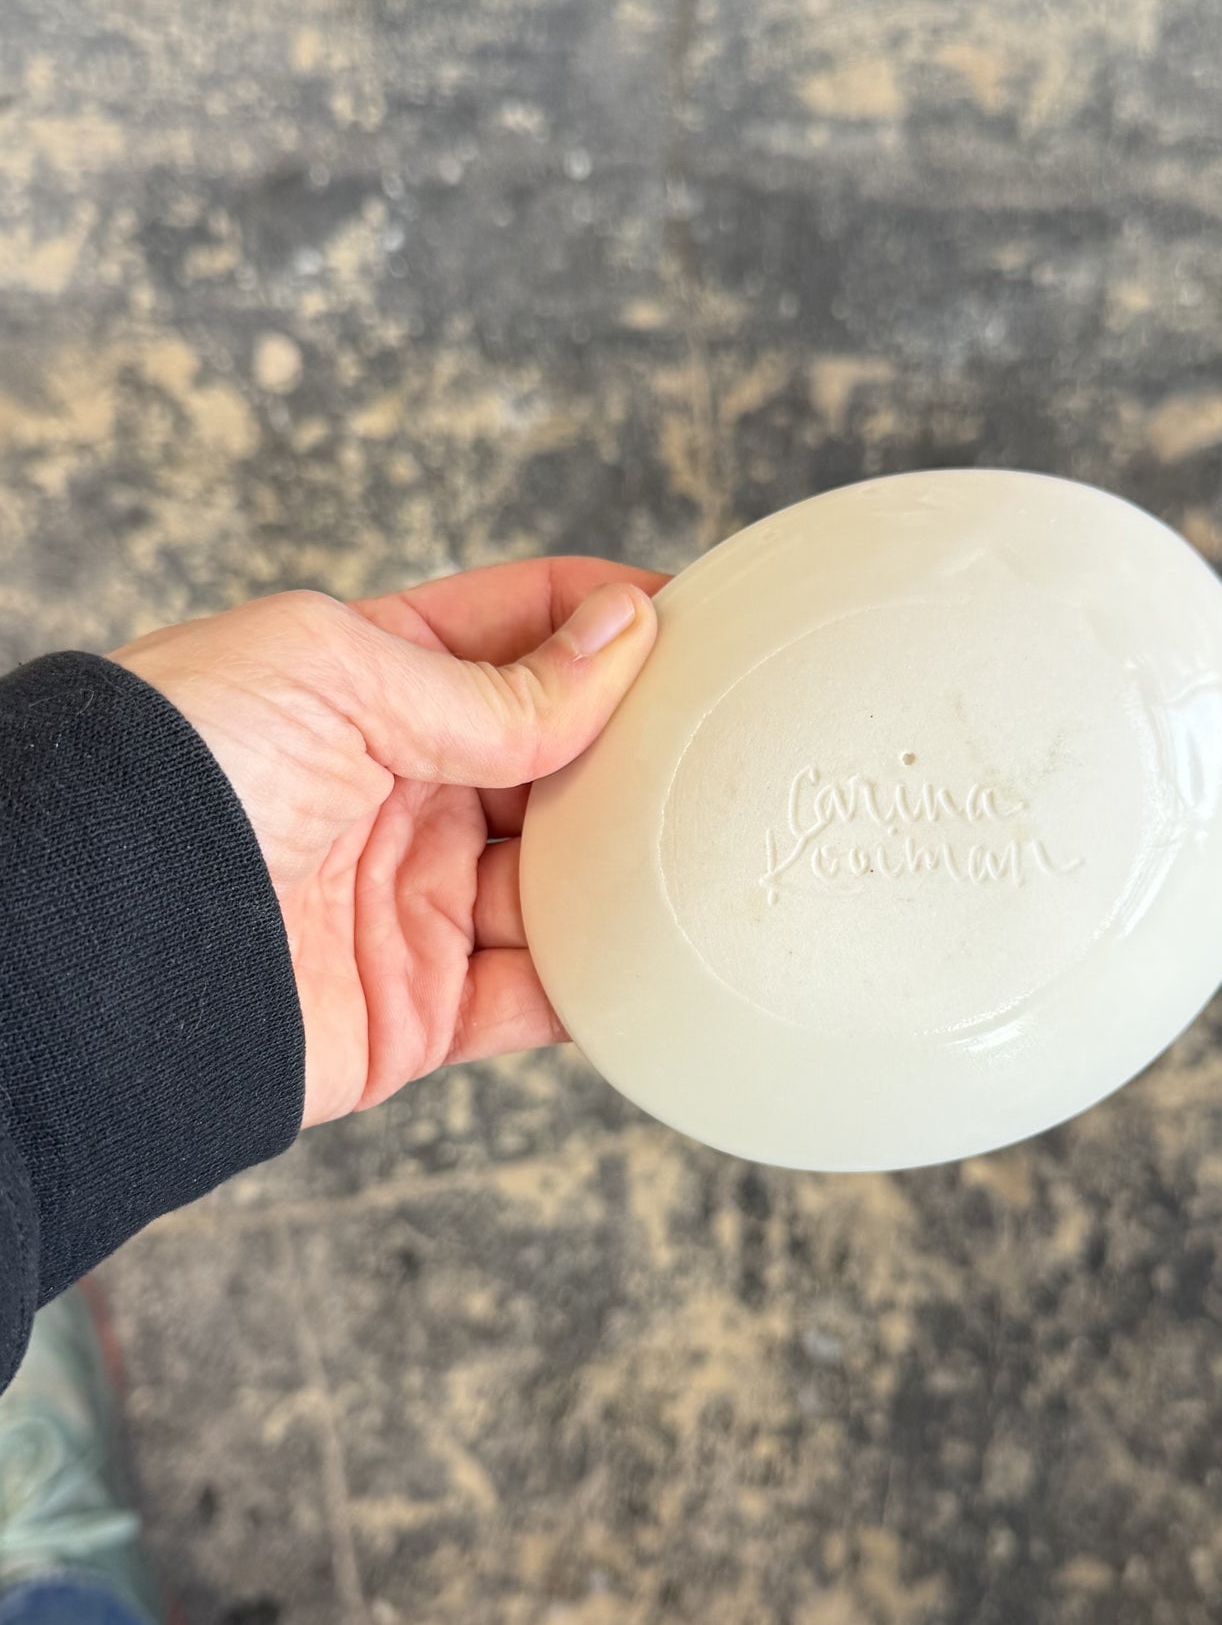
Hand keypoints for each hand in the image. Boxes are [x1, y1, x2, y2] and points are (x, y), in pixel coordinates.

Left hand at [112, 558, 662, 1127]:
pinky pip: (540, 998)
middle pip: (562, 760)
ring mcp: (416, 902)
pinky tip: (665, 948)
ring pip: (568, 880)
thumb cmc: (175, 771)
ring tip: (716, 842)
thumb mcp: (333, 674)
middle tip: (733, 734)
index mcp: (373, 684)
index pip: (516, 630)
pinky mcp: (421, 1009)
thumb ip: (490, 683)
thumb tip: (621, 635)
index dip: (606, 614)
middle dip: (641, 744)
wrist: (85, 948)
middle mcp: (405, 791)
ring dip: (635, 864)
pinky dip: (604, 982)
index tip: (698, 614)